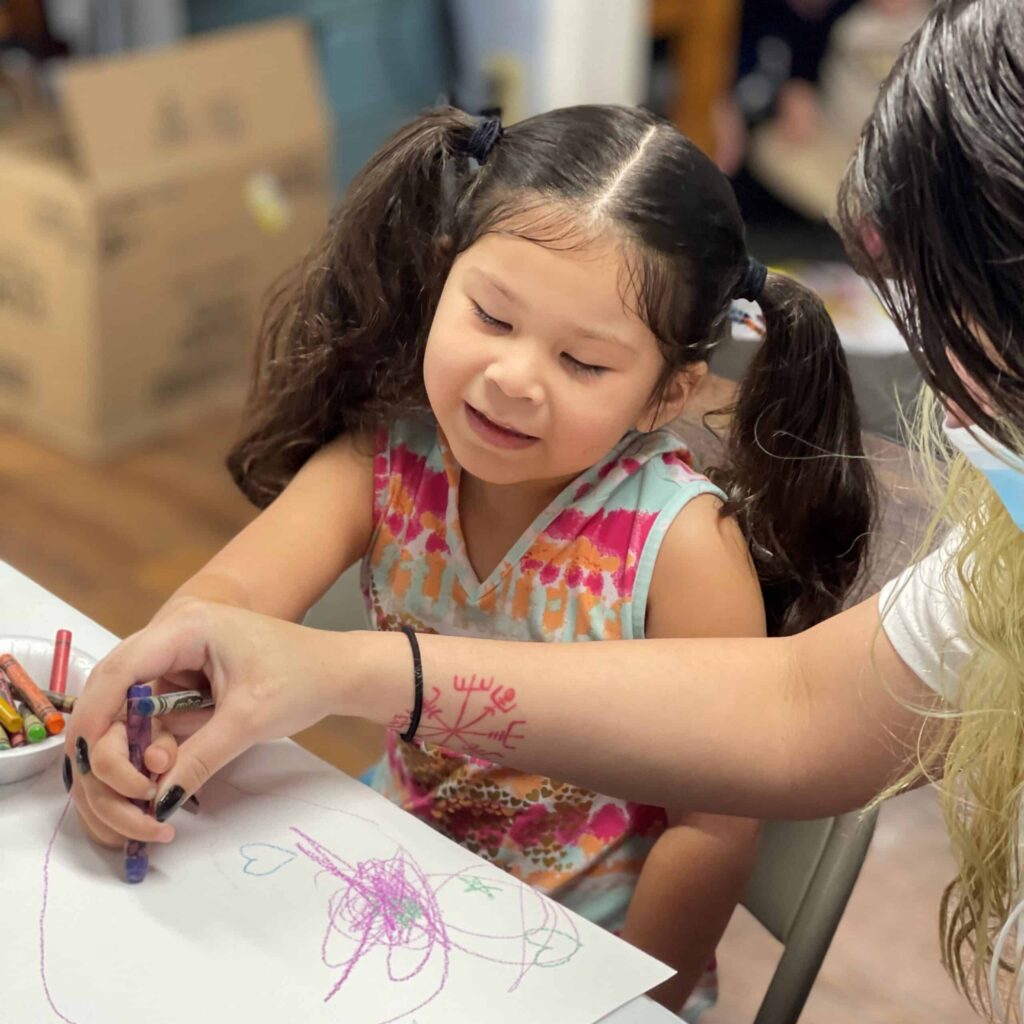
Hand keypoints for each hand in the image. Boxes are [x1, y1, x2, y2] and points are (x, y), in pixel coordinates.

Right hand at [65, 600, 342, 841]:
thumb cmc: (302, 678)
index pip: (119, 670)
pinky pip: (152, 721)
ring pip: (128, 713)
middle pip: (112, 693)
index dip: (95, 716)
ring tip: (158, 785)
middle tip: (136, 787)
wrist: (339, 671)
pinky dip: (154, 750)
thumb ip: (199, 758)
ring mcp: (176, 663)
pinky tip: (168, 773)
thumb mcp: (250, 719)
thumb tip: (157, 801)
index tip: (89, 761)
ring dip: (134, 753)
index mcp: (186, 628)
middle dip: (114, 744)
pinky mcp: (184, 687)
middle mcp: (172, 640)